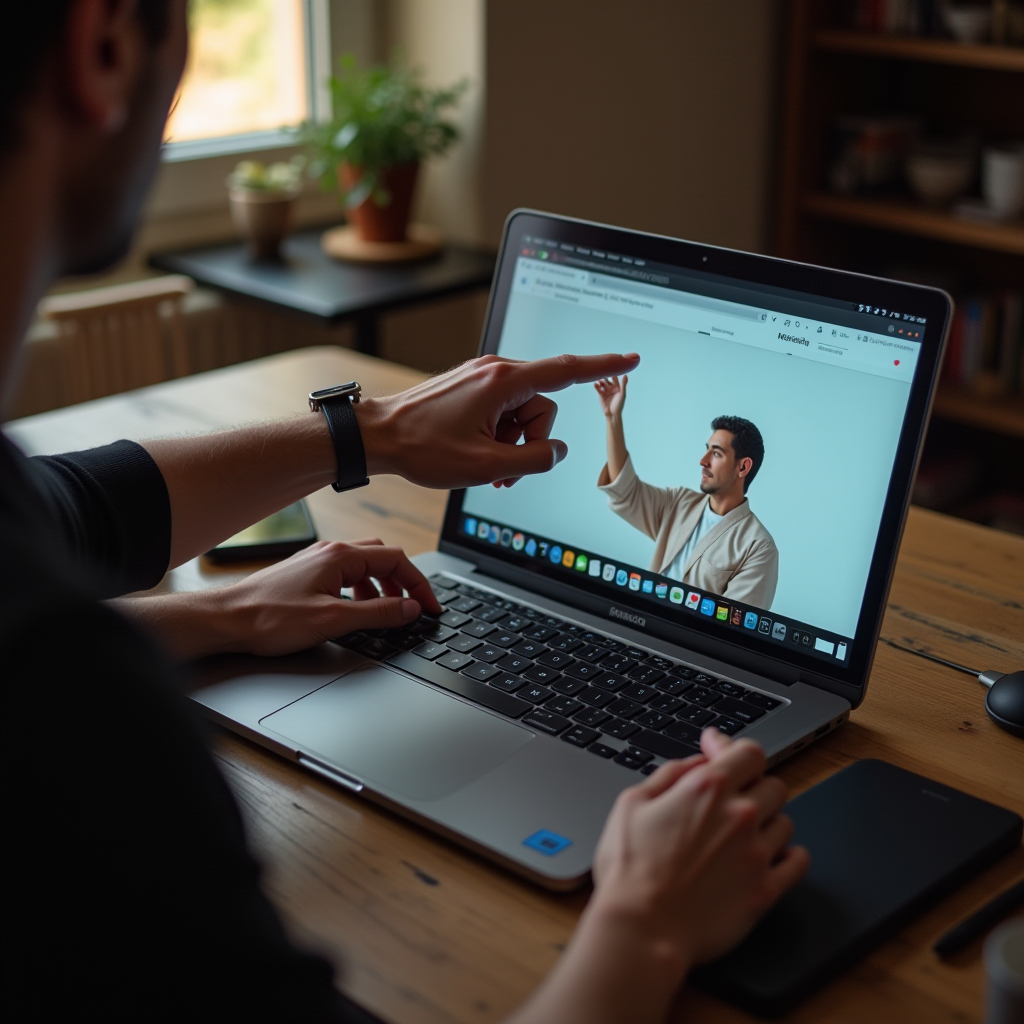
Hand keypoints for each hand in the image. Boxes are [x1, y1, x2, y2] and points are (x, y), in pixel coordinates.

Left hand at [113, 539, 441, 659]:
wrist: (225, 621)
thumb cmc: (269, 618)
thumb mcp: (333, 620)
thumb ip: (378, 614)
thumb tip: (410, 609)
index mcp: (340, 556)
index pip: (397, 559)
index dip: (420, 584)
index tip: (430, 607)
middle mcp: (329, 552)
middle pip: (383, 558)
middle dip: (404, 582)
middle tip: (414, 608)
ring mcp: (316, 563)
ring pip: (365, 567)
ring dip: (383, 588)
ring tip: (388, 613)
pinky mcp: (306, 576)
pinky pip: (347, 576)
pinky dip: (363, 592)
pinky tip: (357, 612)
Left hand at [356, 352, 639, 488]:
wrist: (376, 437)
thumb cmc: (421, 448)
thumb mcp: (484, 465)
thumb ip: (533, 460)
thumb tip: (555, 454)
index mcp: (502, 382)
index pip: (565, 370)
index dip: (603, 366)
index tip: (630, 359)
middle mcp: (494, 372)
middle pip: (542, 407)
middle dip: (531, 443)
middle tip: (503, 470)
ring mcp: (481, 379)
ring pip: (522, 414)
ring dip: (512, 445)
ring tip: (485, 466)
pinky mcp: (471, 389)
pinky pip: (502, 412)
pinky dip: (498, 437)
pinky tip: (477, 455)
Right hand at [589, 729, 807, 968]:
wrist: (641, 928)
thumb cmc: (629, 869)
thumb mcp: (632, 803)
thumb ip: (669, 774)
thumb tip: (695, 763)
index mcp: (708, 789)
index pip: (747, 752)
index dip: (733, 747)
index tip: (720, 748)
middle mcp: (740, 815)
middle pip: (772, 785)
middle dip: (752, 785)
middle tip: (732, 795)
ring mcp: (757, 853)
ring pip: (785, 821)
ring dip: (768, 821)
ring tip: (744, 831)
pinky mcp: (765, 890)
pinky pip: (797, 863)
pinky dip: (790, 856)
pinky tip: (774, 856)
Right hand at [593, 375, 627, 419]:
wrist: (612, 414)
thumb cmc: (619, 405)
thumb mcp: (622, 394)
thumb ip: (623, 385)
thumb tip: (625, 375)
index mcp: (617, 387)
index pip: (614, 379)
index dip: (612, 375)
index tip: (611, 373)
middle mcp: (611, 388)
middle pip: (607, 380)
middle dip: (605, 377)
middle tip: (603, 374)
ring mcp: (606, 391)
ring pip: (602, 384)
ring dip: (601, 381)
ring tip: (599, 381)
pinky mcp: (601, 395)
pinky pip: (598, 389)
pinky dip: (596, 386)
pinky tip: (595, 384)